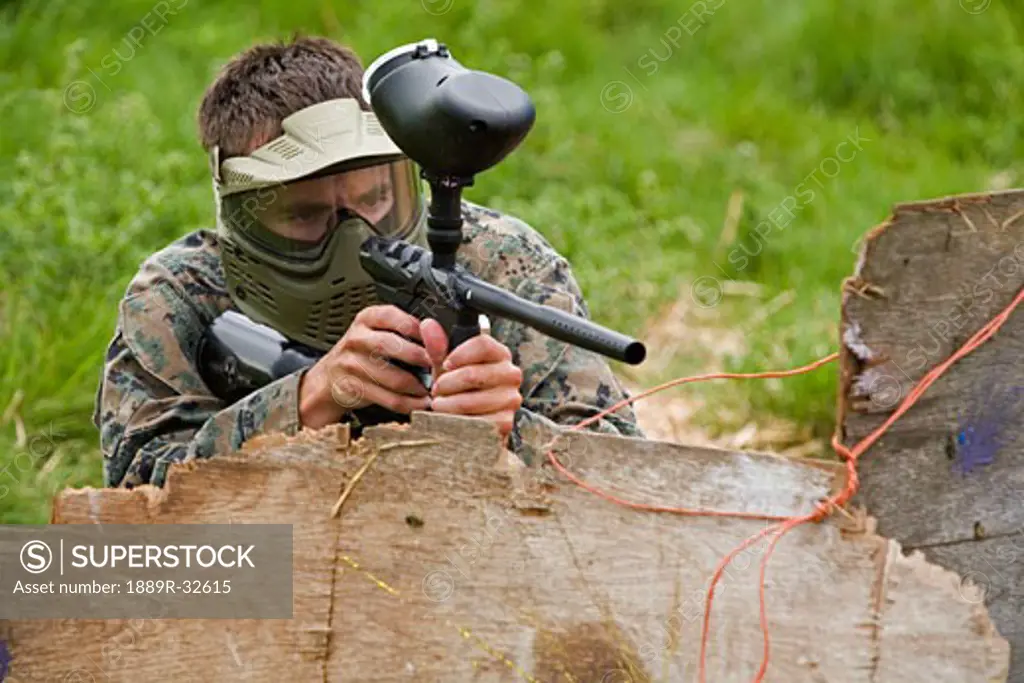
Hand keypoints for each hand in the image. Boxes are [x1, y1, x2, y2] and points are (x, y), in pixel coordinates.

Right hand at [299, 305, 431, 428]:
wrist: (329, 378)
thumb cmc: (363, 353)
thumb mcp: (378, 332)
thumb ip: (405, 331)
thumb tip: (438, 336)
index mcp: (367, 319)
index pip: (392, 316)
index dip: (416, 328)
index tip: (433, 339)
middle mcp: (357, 339)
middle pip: (391, 346)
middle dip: (420, 357)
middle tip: (437, 366)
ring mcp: (352, 364)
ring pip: (393, 378)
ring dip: (418, 387)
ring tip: (432, 388)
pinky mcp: (354, 388)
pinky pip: (388, 398)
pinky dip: (409, 403)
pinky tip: (419, 401)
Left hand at [420, 319, 523, 437]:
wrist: (468, 421)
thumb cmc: (459, 389)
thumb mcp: (446, 367)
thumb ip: (438, 347)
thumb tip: (428, 326)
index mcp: (499, 354)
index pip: (483, 345)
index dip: (459, 354)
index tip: (445, 364)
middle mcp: (510, 374)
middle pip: (475, 374)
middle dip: (447, 384)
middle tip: (436, 389)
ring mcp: (510, 399)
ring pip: (472, 400)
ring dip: (448, 404)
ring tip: (440, 404)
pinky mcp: (505, 422)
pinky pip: (476, 421)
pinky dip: (458, 421)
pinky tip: (452, 419)